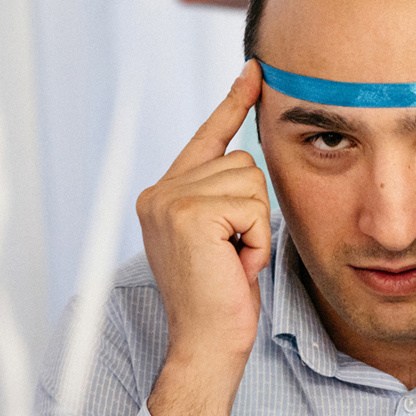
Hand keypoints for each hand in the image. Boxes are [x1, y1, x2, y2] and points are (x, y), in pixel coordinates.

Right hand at [137, 61, 268, 415]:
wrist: (207, 345)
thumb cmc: (222, 301)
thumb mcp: (224, 240)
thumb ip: (225, 200)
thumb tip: (249, 161)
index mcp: (165, 196)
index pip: (207, 137)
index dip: (232, 104)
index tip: (254, 71)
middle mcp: (159, 192)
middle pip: (243, 161)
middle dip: (254, 213)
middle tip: (233, 256)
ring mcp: (168, 200)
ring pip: (251, 181)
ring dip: (256, 228)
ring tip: (232, 261)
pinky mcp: (188, 213)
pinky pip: (252, 206)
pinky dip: (256, 240)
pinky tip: (234, 265)